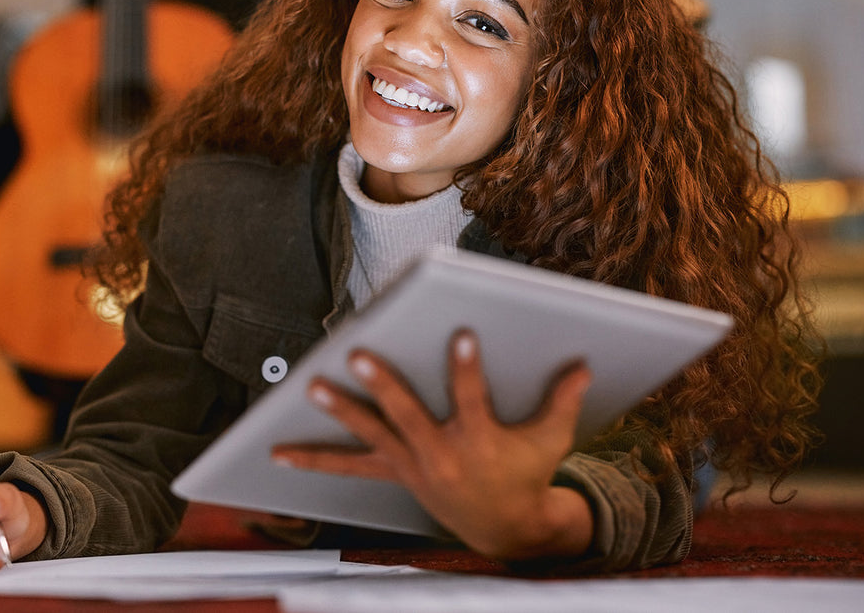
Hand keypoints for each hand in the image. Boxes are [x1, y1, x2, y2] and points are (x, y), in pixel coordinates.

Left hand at [271, 329, 593, 561]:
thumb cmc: (527, 474)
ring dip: (341, 412)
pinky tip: (278, 454)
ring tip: (313, 387)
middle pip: (406, 414)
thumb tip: (584, 365)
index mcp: (478, 441)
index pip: (473, 399)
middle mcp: (439, 454)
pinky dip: (313, 460)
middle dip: (382, 384)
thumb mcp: (551, 440)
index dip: (467, 368)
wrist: (504, 528)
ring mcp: (412, 464)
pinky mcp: (394, 472)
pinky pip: (348, 466)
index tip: (461, 334)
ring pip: (371, 434)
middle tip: (358, 354)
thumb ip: (562, 402)